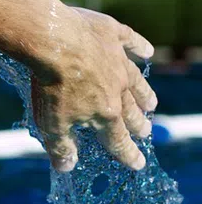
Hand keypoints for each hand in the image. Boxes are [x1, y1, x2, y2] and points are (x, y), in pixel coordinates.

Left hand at [29, 5, 157, 171]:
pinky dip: (139, 47)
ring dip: (144, 94)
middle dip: (138, 125)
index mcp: (104, 113)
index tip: (138, 164)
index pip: (118, 140)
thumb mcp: (51, 123)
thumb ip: (61, 147)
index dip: (127, 154)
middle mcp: (118, 88)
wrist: (54, 41)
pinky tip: (146, 51)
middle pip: (131, 111)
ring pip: (136, 81)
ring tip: (151, 103)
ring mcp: (117, 61)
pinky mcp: (112, 36)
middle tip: (145, 131)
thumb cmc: (51, 86)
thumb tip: (66, 168)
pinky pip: (131, 42)